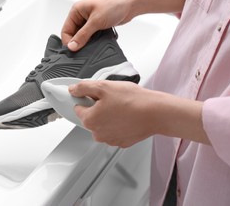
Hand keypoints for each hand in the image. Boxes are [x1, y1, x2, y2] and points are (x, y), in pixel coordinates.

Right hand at [61, 0, 185, 51]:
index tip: (74, 51)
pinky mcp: (98, 25)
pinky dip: (95, 40)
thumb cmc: (114, 4)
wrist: (131, 3)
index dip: (69, 42)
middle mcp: (81, 15)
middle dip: (79, 43)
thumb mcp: (95, 21)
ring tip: (95, 43)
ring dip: (88, 42)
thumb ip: (82, 35)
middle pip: (74, 35)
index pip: (66, 30)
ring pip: (83, 37)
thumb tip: (72, 46)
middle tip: (85, 49)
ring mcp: (90, 21)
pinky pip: (92, 36)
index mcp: (76, 10)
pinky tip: (100, 41)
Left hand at [68, 80, 208, 146]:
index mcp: (89, 120)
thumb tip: (73, 90)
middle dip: (98, 108)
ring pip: (103, 125)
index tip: (97, 95)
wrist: (156, 112)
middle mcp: (97, 133)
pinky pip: (115, 131)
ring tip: (122, 107)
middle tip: (112, 99)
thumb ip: (84, 87)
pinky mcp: (122, 142)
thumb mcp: (104, 86)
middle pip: (91, 117)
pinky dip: (119, 124)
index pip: (78, 108)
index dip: (87, 99)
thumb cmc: (132, 100)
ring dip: (108, 117)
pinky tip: (127, 116)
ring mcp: (110, 140)